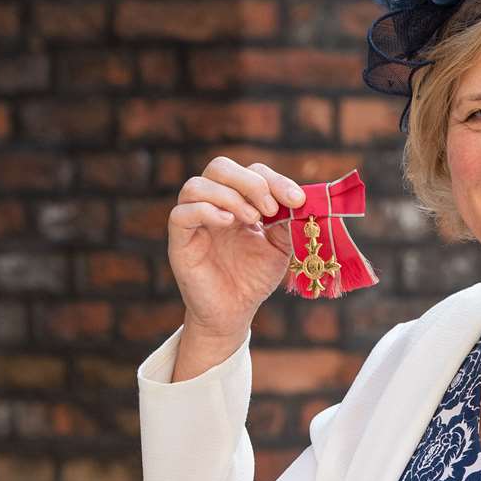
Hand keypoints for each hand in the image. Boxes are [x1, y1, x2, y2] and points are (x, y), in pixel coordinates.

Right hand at [166, 157, 307, 338]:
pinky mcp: (180, 241)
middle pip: (220, 167)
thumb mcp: (280, 246)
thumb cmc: (254, 278)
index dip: (275, 180)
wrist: (235, 313)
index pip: (252, 172)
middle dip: (250, 182)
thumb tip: (300, 201)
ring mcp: (194, 221)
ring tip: (253, 219)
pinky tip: (228, 223)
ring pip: (196, 186)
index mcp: (238, 201)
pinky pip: (181, 214)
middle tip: (271, 208)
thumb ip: (288, 222)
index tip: (297, 200)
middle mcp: (213, 205)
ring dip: (229, 196)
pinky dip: (205, 211)